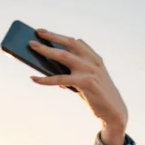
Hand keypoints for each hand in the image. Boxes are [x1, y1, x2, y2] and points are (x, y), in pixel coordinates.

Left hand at [29, 29, 126, 144]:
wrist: (113, 112)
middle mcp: (93, 61)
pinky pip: (60, 78)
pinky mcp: (86, 82)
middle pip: (69, 44)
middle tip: (37, 33)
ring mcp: (90, 70)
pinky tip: (34, 78)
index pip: (76, 42)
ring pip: (63, 56)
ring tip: (32, 47)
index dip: (59, 36)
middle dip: (52, 37)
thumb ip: (71, 74)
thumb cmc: (95, 96)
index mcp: (94, 58)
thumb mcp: (84, 81)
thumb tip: (49, 71)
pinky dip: (45, 79)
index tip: (44, 32)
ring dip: (46, 50)